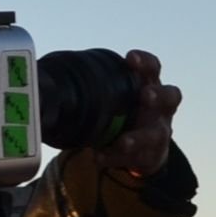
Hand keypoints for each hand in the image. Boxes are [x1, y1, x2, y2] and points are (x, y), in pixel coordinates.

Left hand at [74, 47, 182, 179]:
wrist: (143, 146)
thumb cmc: (125, 111)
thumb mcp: (117, 95)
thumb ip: (95, 86)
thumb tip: (45, 77)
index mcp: (150, 85)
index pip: (153, 68)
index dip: (145, 62)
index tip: (130, 58)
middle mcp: (161, 108)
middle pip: (170, 97)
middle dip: (158, 95)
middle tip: (145, 95)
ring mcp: (159, 132)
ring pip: (158, 133)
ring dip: (139, 136)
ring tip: (124, 142)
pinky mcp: (151, 155)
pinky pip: (136, 158)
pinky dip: (116, 157)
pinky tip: (100, 157)